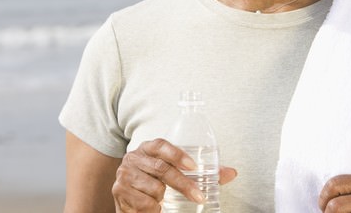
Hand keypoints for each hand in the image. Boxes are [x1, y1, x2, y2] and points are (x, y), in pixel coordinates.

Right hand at [111, 138, 236, 212]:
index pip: (161, 144)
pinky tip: (153, 207)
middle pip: (162, 168)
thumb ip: (202, 173)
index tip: (194, 167)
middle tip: (199, 196)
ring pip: (154, 188)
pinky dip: (153, 209)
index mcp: (147, 147)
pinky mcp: (118, 192)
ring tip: (162, 199)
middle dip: (183, 184)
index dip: (177, 154)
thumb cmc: (156, 181)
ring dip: (163, 198)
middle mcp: (133, 157)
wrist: (127, 197)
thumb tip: (232, 173)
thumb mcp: (175, 173)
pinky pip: (144, 203)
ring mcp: (124, 174)